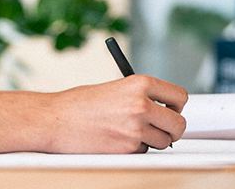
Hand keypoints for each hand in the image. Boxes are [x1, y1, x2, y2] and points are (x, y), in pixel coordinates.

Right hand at [45, 75, 187, 153]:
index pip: (179, 96)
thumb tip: (163, 109)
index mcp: (139, 83)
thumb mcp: (116, 88)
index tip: (171, 109)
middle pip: (179, 123)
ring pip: (163, 141)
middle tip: (162, 129)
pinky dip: (135, 149)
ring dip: (153, 140)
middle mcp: (141, 105)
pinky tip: (117, 140)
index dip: (177, 106)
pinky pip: (144, 151)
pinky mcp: (127, 149)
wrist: (55, 120)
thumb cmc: (79, 104)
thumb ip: (141, 96)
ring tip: (130, 132)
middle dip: (172, 129)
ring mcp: (135, 129)